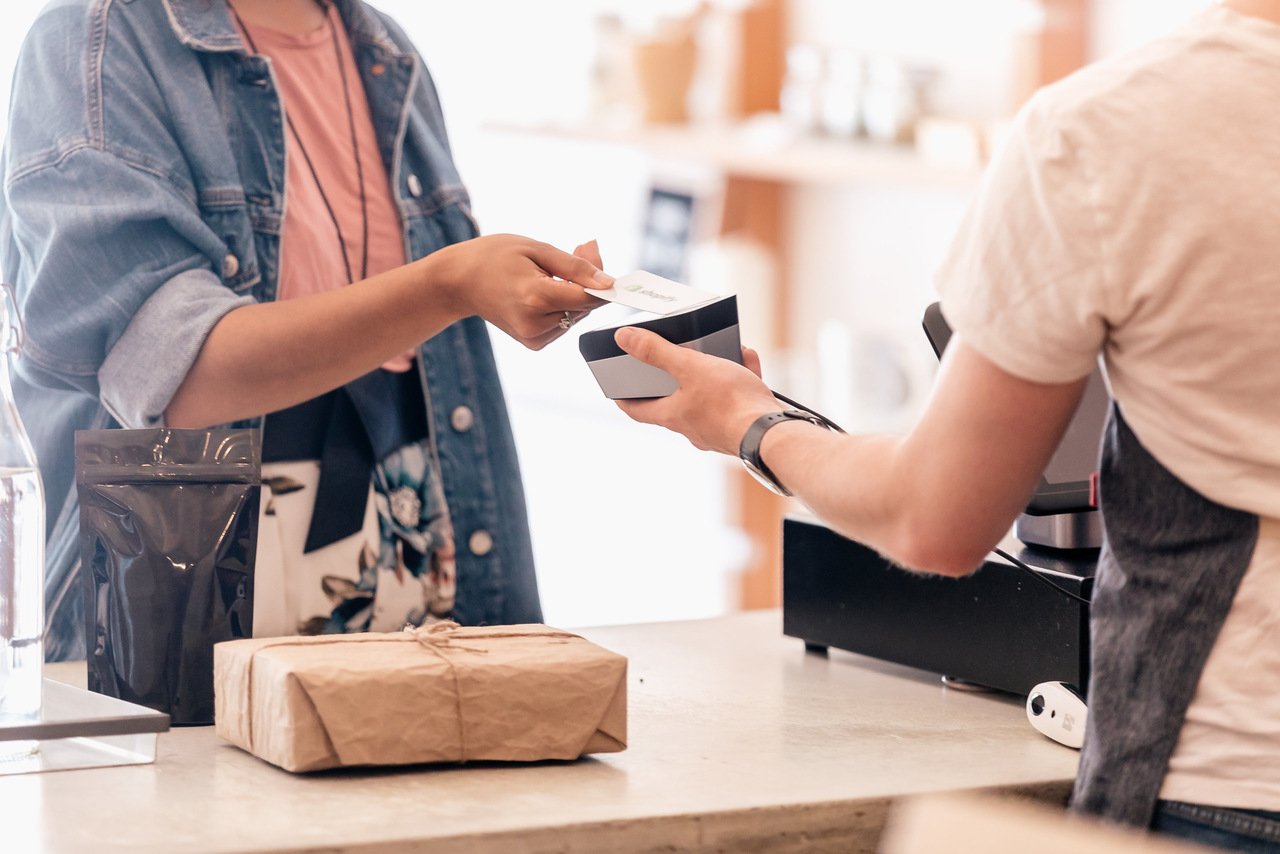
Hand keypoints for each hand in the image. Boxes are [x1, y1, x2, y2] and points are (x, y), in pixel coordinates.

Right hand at [424, 233, 612, 349]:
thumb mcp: (536, 249)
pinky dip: (562, 307)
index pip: (588, 296)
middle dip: (588, 283)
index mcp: (536, 298)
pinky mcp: (534, 343)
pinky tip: (544, 291)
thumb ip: (575, 266)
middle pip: (585, 306)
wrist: (459, 282)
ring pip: (577, 316)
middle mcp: (535, 324)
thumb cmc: (495, 257)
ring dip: (575, 295)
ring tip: (552, 272)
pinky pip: (564, 324)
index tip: (613, 271)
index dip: (604, 283)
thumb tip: (608, 281)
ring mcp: (533, 337)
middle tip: (579, 252)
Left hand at [614, 327, 775, 454]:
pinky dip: (739, 378)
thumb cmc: (730, 403)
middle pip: (675, 400)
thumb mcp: (690, 367)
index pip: (637, 410)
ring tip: (721, 352)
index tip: (617, 388)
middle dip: (676, 376)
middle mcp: (692, 427)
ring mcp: (717, 429)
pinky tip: (747, 362)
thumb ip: (657, 352)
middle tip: (675, 357)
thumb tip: (623, 338)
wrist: (772, 431)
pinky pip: (735, 399)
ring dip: (713, 372)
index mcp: (673, 416)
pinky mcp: (741, 426)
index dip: (624, 397)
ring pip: (708, 396)